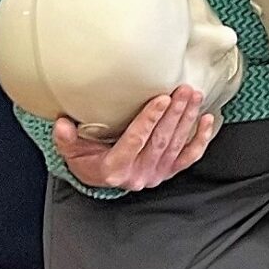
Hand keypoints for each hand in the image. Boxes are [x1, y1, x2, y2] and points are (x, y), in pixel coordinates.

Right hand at [51, 86, 215, 191]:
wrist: (102, 178)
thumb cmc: (88, 159)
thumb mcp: (73, 151)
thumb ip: (67, 139)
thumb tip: (62, 124)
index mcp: (115, 168)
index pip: (135, 141)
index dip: (149, 120)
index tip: (161, 98)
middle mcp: (138, 174)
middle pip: (160, 141)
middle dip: (173, 114)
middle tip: (182, 89)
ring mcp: (156, 174)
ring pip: (175, 145)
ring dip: (187, 118)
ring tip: (193, 95)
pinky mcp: (169, 172)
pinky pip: (189, 157)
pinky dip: (201, 139)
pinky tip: (207, 119)